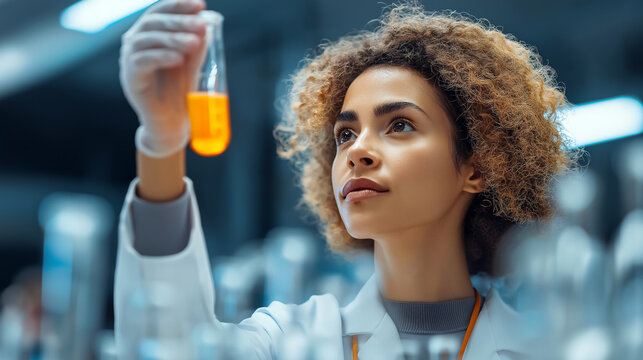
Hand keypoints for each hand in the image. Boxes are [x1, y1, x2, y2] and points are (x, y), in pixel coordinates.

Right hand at [119, 0, 207, 157]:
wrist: (172, 122)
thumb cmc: (180, 90)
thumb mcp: (192, 63)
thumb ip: (197, 44)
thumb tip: (207, 22)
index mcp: (151, 35)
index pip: (161, 12)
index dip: (179, 5)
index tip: (200, 4)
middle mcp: (136, 42)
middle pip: (153, 22)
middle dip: (179, 21)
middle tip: (201, 25)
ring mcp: (130, 59)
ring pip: (146, 39)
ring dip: (172, 38)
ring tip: (194, 43)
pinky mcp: (130, 78)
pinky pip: (141, 61)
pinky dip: (161, 57)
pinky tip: (178, 58)